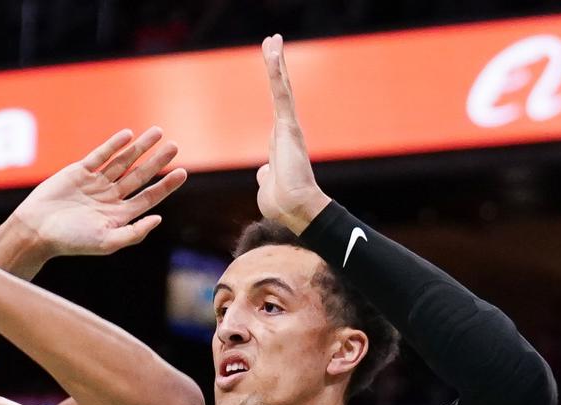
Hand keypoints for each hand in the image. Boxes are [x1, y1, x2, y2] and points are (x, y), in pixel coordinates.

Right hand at [9, 128, 186, 257]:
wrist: (36, 229)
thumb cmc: (70, 241)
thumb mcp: (106, 242)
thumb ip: (133, 232)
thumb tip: (159, 219)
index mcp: (118, 216)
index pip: (148, 197)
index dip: (166, 185)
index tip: (182, 172)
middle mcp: (110, 198)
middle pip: (140, 176)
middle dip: (157, 161)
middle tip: (175, 146)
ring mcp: (95, 183)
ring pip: (122, 162)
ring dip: (139, 147)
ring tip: (157, 133)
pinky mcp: (79, 172)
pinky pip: (100, 156)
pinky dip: (113, 145)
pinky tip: (128, 135)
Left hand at [256, 35, 329, 232]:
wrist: (295, 210)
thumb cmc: (282, 204)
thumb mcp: (268, 185)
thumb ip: (266, 174)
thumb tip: (264, 172)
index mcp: (281, 142)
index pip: (277, 106)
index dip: (275, 86)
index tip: (272, 67)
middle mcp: (286, 130)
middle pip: (280, 91)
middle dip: (276, 66)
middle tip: (272, 41)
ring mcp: (288, 127)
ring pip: (281, 88)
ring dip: (276, 62)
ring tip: (272, 39)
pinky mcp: (288, 126)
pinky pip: (280, 93)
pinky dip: (277, 72)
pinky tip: (273, 51)